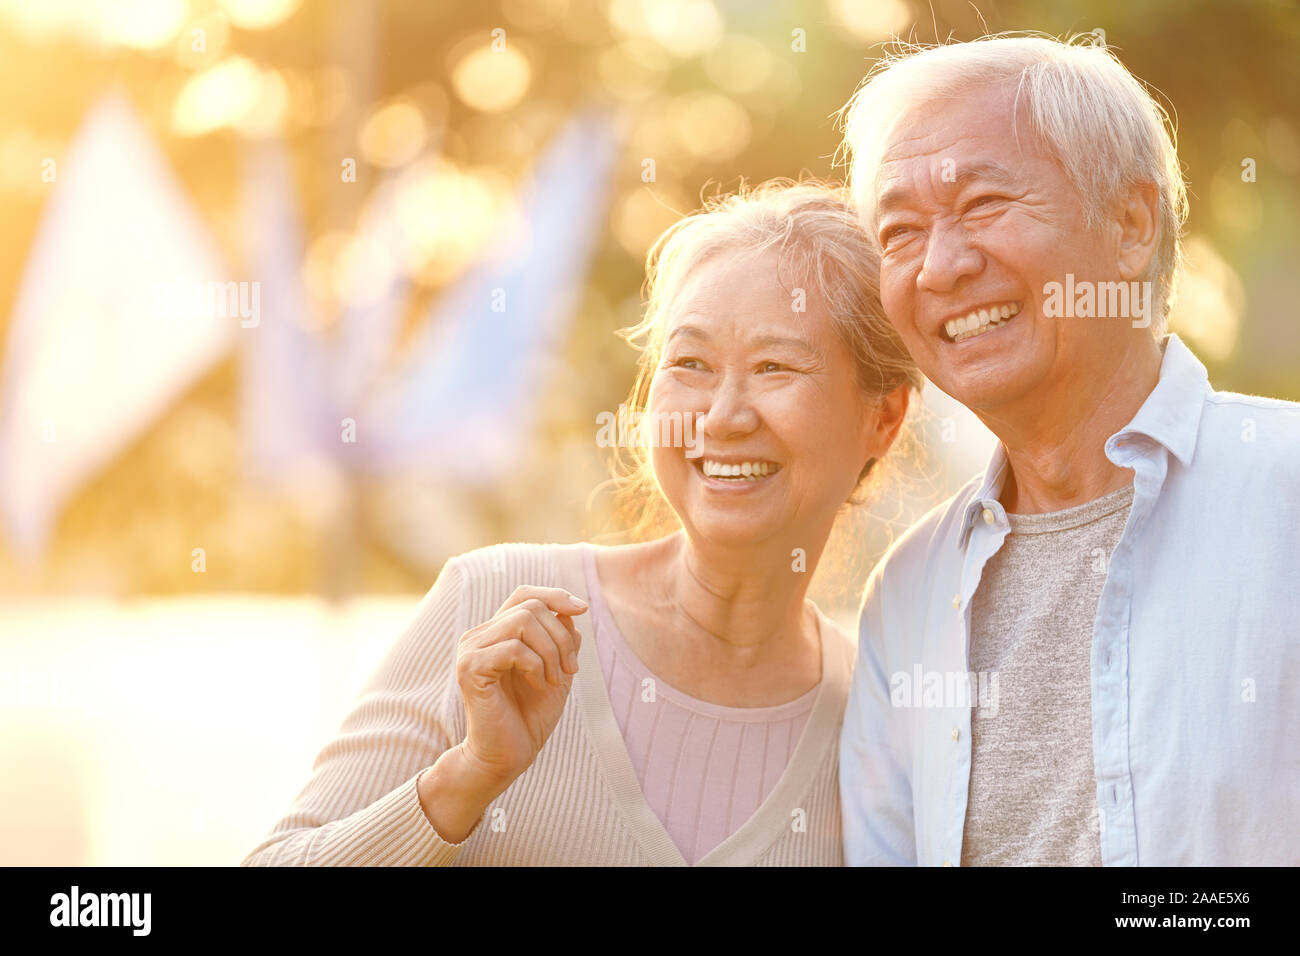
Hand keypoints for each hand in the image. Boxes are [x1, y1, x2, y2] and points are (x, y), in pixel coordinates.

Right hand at [454, 585, 586, 787]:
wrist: (507, 756)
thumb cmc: (529, 716)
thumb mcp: (557, 670)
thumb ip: (562, 639)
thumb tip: (569, 610)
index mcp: (496, 633)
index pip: (524, 595)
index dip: (555, 596)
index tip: (583, 609)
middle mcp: (478, 636)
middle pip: (530, 607)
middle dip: (561, 636)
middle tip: (570, 670)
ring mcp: (471, 650)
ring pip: (523, 621)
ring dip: (551, 651)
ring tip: (554, 680)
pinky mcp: (470, 669)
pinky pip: (514, 649)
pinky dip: (536, 666)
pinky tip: (538, 685)